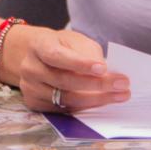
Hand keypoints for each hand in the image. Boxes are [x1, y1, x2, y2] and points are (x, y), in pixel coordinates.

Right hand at [13, 27, 129, 111]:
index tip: (104, 68)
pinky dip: (84, 106)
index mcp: (39, 45)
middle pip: (64, 81)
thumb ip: (89, 54)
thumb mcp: (74, 40)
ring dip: (96, 99)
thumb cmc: (61, 46)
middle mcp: (30, 67)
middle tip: (121, 85)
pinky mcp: (34, 102)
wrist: (37, 56)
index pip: (58, 56)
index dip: (80, 64)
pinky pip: (63, 109)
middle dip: (96, 84)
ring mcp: (30, 87)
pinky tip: (100, 101)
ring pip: (66, 99)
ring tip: (118, 95)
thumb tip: (107, 74)